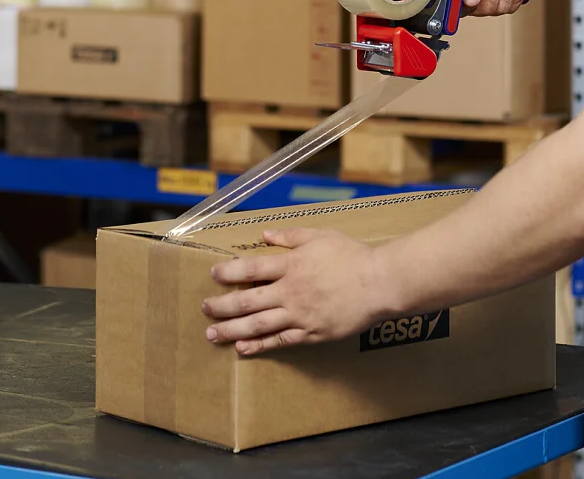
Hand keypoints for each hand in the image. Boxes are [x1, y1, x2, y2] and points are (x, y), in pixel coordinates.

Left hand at [201, 228, 394, 355]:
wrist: (379, 284)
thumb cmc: (352, 257)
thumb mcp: (321, 236)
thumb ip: (290, 236)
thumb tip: (265, 235)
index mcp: (291, 265)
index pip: (251, 269)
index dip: (229, 272)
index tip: (212, 274)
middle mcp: (290, 292)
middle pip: (247, 300)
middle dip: (222, 305)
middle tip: (204, 308)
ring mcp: (299, 315)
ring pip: (258, 325)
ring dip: (232, 330)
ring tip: (213, 334)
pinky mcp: (311, 333)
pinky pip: (280, 341)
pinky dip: (259, 346)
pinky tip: (243, 348)